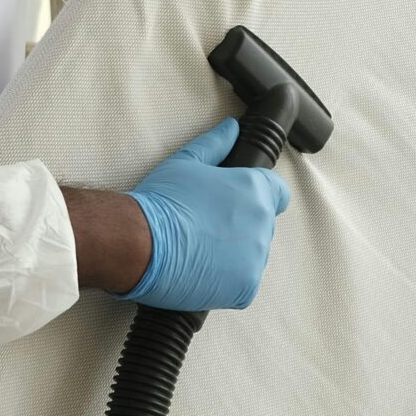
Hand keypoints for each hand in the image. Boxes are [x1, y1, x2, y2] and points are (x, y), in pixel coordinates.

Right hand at [119, 117, 290, 310]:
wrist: (137, 241)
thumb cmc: (160, 201)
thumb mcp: (186, 162)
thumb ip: (215, 144)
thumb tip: (231, 129)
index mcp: (254, 189)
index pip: (277, 194)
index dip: (259, 198)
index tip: (239, 206)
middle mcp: (261, 223)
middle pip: (260, 227)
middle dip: (239, 228)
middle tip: (204, 230)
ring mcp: (255, 257)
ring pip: (251, 257)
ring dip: (232, 257)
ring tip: (198, 251)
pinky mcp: (245, 287)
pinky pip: (242, 285)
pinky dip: (225, 283)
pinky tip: (200, 272)